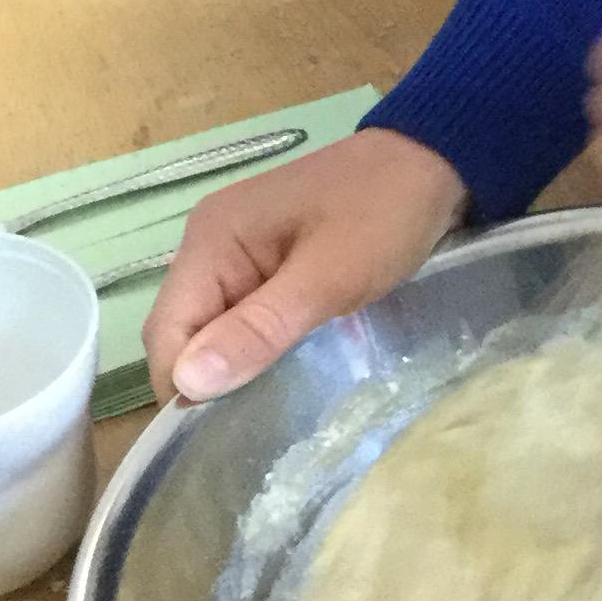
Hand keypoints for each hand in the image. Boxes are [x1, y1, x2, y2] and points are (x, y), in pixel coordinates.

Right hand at [143, 131, 467, 401]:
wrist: (435, 162)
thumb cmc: (385, 213)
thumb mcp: (329, 277)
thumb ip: (258, 328)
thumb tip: (187, 383)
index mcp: (212, 240)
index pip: (167, 331)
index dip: (184, 387)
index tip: (218, 438)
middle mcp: (211, 245)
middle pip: (184, 332)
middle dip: (208, 381)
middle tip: (250, 433)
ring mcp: (239, 253)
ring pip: (215, 329)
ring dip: (235, 368)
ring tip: (268, 414)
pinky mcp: (269, 264)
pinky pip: (244, 317)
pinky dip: (257, 348)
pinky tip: (285, 378)